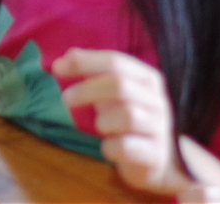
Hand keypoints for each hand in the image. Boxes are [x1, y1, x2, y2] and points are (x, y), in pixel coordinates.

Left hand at [53, 49, 190, 196]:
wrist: (161, 161)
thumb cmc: (131, 122)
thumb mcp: (116, 94)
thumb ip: (96, 74)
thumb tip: (65, 57)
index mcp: (147, 78)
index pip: (115, 61)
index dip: (84, 62)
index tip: (57, 68)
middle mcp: (158, 100)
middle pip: (119, 85)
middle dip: (86, 90)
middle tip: (66, 99)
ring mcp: (160, 128)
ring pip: (127, 115)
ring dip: (103, 121)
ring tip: (100, 127)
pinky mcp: (156, 155)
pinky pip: (126, 147)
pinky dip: (109, 147)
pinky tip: (109, 148)